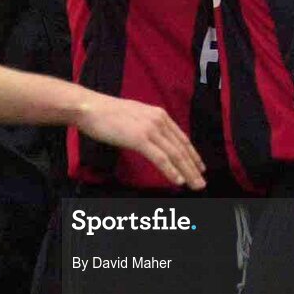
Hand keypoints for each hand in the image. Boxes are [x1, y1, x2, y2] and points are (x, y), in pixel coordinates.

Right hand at [73, 94, 206, 189]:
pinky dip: (171, 171)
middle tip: (201, 182)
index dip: (192, 154)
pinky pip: (160, 158)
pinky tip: (178, 181)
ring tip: (194, 185)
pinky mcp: (139, 139)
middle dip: (193, 167)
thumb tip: (155, 139)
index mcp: (159, 114)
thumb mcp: (135, 115)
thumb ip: (148, 125)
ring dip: (186, 172)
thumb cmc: (107, 114)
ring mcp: (150, 129)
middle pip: (181, 148)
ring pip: (174, 154)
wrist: (92, 108)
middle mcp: (159, 120)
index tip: (199, 167)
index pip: (181, 138)